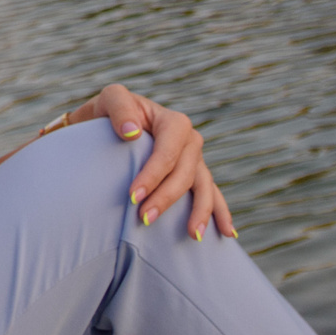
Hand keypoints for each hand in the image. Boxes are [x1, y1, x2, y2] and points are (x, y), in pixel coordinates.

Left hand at [70, 83, 236, 240]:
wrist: (107, 125)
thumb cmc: (108, 112)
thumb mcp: (109, 99)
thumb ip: (119, 108)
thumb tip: (132, 132)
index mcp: (173, 122)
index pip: (168, 152)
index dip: (153, 175)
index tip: (133, 196)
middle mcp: (189, 140)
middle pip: (185, 173)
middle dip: (166, 197)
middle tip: (144, 218)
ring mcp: (195, 159)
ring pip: (204, 187)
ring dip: (200, 212)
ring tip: (193, 235)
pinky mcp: (194, 175)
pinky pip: (211, 194)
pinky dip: (220, 212)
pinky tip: (227, 232)